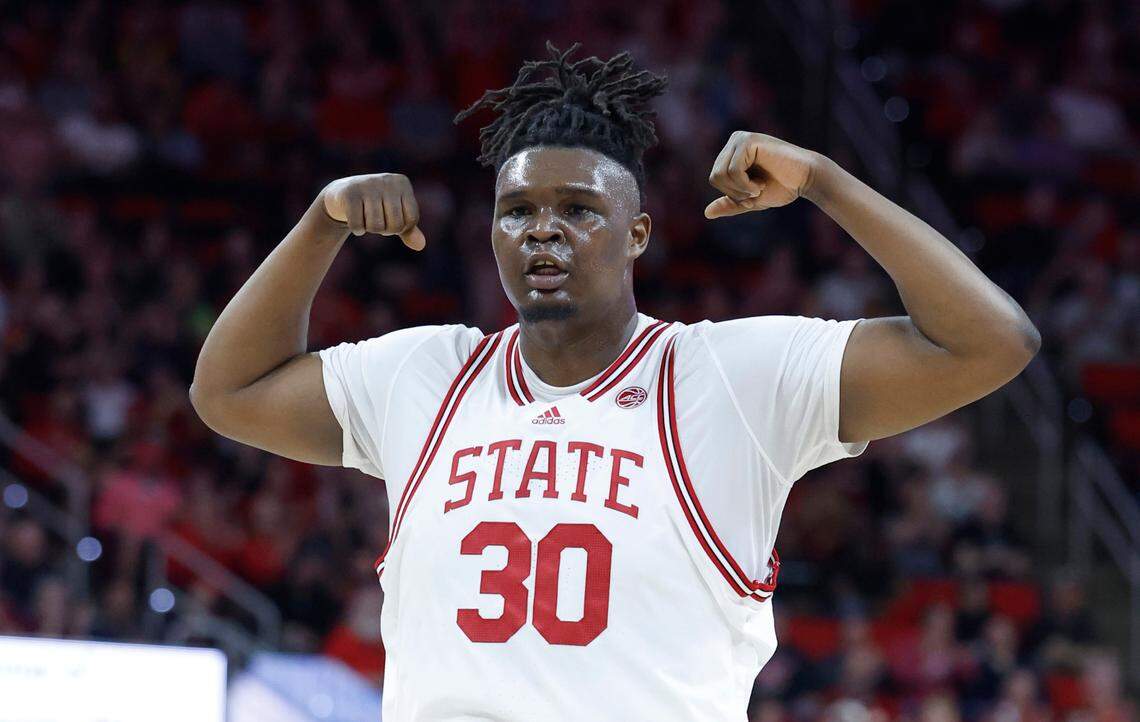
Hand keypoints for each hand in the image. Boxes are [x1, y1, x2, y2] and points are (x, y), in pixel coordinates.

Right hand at [321, 173, 426, 249]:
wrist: (342, 193)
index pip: (412, 219)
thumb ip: (409, 230)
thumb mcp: (395, 215)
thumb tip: (421, 245)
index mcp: (402, 183)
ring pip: (376, 226)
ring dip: (370, 230)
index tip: (391, 219)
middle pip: (395, 225)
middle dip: (386, 230)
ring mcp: (367, 185)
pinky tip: (355, 221)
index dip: (401, 228)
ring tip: (366, 218)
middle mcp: (386, 181)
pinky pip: (358, 225)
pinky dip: (358, 230)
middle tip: (378, 221)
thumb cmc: (375, 205)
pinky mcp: (349, 194)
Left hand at [704, 131, 820, 218]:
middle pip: (715, 177)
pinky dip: (745, 185)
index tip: (754, 191)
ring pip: (721, 175)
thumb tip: (706, 213)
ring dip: (741, 189)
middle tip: (757, 190)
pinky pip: (732, 171)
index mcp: (732, 152)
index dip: (733, 193)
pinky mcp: (748, 140)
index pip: (715, 178)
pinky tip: (761, 183)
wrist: (806, 179)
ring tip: (760, 185)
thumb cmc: (782, 187)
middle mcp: (734, 141)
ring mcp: (740, 138)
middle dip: (735, 192)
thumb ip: (730, 204)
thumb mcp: (751, 200)